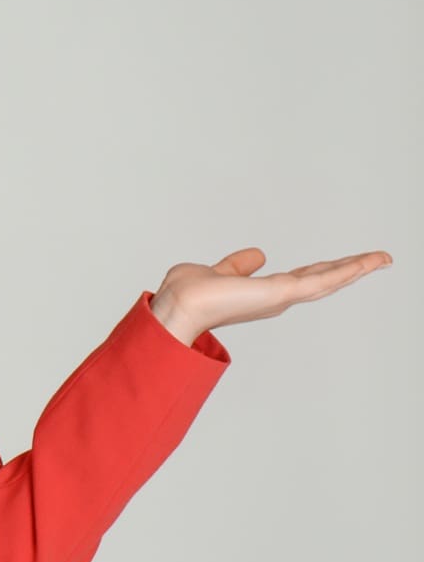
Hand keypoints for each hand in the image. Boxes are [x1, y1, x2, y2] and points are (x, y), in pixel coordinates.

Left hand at [149, 247, 393, 343]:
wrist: (178, 306)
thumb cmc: (187, 295)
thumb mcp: (218, 271)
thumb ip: (238, 265)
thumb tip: (258, 255)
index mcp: (263, 293)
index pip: (302, 278)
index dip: (325, 270)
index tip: (345, 262)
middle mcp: (276, 298)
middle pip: (322, 280)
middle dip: (350, 270)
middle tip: (378, 260)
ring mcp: (282, 297)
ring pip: (328, 280)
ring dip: (357, 268)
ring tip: (383, 258)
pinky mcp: (284, 292)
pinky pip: (323, 279)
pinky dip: (347, 270)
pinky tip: (367, 262)